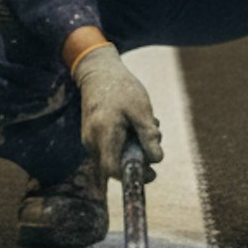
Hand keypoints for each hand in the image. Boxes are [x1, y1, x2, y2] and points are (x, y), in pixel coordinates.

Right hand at [72, 45, 163, 185]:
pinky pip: (110, 149)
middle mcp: (92, 141)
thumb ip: (148, 135)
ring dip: (134, 150)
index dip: (132, 175)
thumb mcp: (141, 109)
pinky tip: (136, 127)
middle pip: (115, 166)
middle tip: (154, 142)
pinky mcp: (93, 137)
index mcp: (104, 133)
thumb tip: (157, 159)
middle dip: (138, 160)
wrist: (99, 72)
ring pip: (114, 158)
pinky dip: (126, 144)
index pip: (113, 169)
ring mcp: (90, 140)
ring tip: (147, 127)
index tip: (151, 172)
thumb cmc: (121, 88)